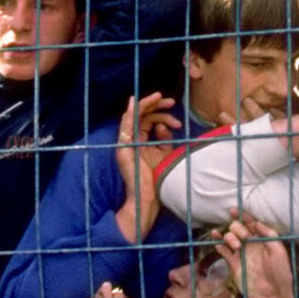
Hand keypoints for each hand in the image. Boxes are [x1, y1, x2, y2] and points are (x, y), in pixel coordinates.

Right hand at [114, 93, 181, 242]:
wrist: (149, 198)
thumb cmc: (158, 179)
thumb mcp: (164, 154)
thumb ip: (164, 139)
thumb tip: (164, 126)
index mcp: (140, 141)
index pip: (148, 119)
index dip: (161, 111)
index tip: (175, 108)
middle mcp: (131, 140)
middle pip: (140, 115)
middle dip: (155, 104)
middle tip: (171, 101)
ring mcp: (125, 144)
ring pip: (132, 116)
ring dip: (146, 104)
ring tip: (161, 99)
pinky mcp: (123, 150)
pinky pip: (124, 128)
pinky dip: (130, 114)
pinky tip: (135, 104)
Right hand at [218, 213, 297, 297]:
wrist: (274, 296)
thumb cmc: (281, 273)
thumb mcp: (279, 251)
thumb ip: (269, 235)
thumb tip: (257, 222)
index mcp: (262, 240)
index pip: (251, 223)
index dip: (243, 216)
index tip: (235, 210)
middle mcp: (251, 245)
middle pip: (238, 228)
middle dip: (238, 228)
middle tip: (244, 237)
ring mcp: (241, 254)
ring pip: (229, 238)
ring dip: (229, 236)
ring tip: (236, 245)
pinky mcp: (234, 265)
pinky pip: (224, 252)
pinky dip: (219, 245)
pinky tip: (218, 243)